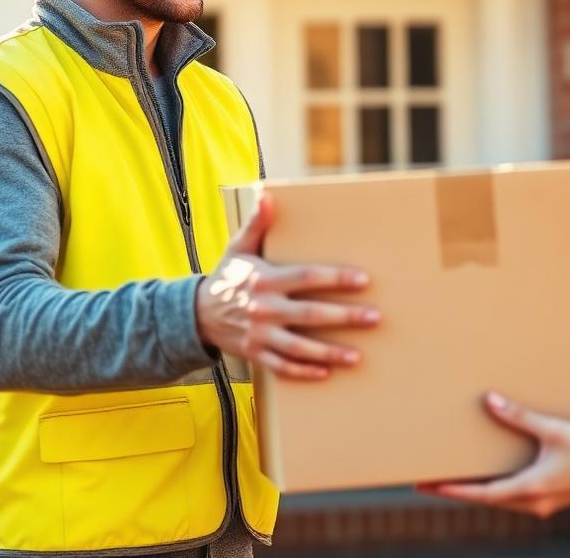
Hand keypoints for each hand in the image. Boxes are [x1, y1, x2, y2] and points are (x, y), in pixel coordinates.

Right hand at [197, 192, 378, 379]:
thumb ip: (256, 224)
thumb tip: (267, 195)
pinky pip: (283, 368)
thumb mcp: (238, 248)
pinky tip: (327, 373)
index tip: (363, 280)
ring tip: (357, 356)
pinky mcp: (256, 354)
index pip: (306, 278)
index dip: (336, 278)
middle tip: (374, 317)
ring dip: (330, 352)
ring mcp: (260, 335)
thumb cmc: (226, 278)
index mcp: (265, 280)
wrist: (195, 314)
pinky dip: (304, 372)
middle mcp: (264, 309)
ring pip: (300, 347)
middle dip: (345, 317)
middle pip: (311, 314)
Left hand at [419, 393, 569, 517]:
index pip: (483, 494)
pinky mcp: (549, 501)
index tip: (429, 486)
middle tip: (429, 483)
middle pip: (487, 500)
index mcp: (532, 488)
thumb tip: (490, 401)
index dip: (454, 490)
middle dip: (458, 491)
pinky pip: (513, 498)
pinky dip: (495, 490)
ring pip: (500, 502)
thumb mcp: (552, 429)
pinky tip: (486, 480)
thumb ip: (519, 416)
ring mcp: (542, 505)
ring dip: (476, 492)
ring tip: (452, 481)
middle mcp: (534, 502)